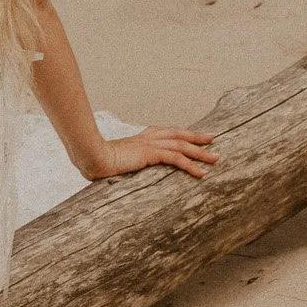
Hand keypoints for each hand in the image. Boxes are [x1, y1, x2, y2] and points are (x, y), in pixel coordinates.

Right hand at [84, 126, 218, 180]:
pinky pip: (176, 159)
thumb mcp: (114, 162)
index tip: (193, 136)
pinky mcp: (151, 153)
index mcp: (140, 138)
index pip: (166, 133)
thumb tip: (119, 172)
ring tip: (215, 158)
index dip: (181, 134)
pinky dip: (191, 165)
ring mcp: (150, 145)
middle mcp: (147, 138)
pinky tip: (201, 172)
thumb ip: (122, 164)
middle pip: (178, 135)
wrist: (91, 157)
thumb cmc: (97, 161)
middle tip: (212, 139)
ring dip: (200, 153)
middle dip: (196, 137)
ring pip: (182, 146)